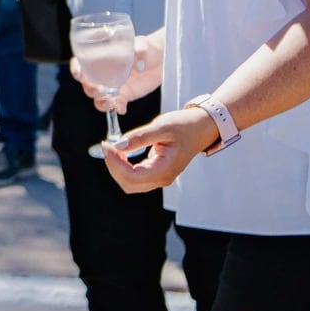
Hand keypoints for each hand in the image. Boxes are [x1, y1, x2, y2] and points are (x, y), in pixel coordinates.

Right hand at [70, 32, 162, 111]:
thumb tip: (138, 56)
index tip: (79, 74)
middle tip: (101, 90)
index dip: (76, 68)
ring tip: (110, 102)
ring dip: (100, 102)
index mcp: (101, 57)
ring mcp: (114, 86)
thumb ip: (139, 48)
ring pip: (98, 98)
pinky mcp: (125, 95)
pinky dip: (117, 108)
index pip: (81, 63)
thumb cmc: (149, 47)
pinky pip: (116, 104)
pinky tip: (121, 108)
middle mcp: (104, 73)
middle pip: (87, 84)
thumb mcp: (143, 44)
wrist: (163, 59)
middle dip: (90, 89)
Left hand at [103, 106, 218, 193]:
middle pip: (128, 184)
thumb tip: (118, 145)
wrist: (201, 128)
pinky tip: (121, 152)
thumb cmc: (185, 126)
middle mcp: (162, 178)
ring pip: (130, 182)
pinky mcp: (156, 172)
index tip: (108, 146)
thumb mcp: (162, 127)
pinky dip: (123, 166)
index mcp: (165, 170)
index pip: (132, 177)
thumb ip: (139, 137)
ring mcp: (160, 177)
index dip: (115, 164)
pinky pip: (135, 176)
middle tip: (107, 146)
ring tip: (113, 148)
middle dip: (113, 167)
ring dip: (117, 167)